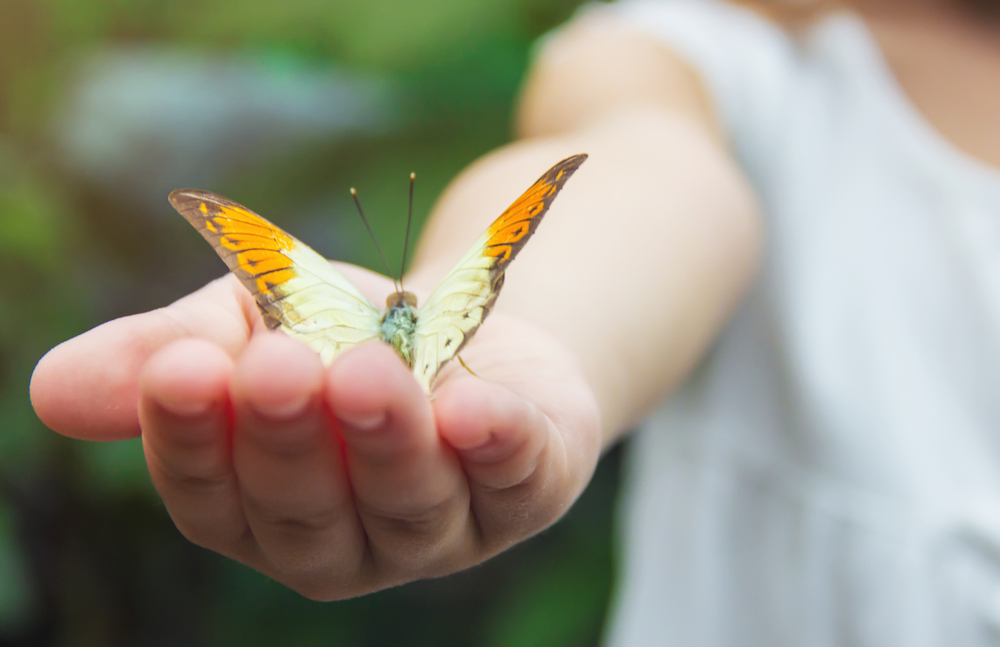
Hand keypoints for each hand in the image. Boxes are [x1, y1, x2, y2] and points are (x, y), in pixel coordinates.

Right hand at [30, 267, 601, 599]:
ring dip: (387, 442)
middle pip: (307, 515)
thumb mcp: (250, 322)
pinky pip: (514, 480)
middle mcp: (349, 539)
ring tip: (366, 372)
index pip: (212, 500)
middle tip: (274, 367)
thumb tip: (53, 390)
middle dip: (288, 441)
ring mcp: (441, 528)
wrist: (462, 323)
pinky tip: (479, 410)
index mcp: (263, 509)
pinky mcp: (524, 489)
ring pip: (409, 506)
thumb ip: (170, 353)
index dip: (189, 442)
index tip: (178, 370)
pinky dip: (498, 446)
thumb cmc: (338, 332)